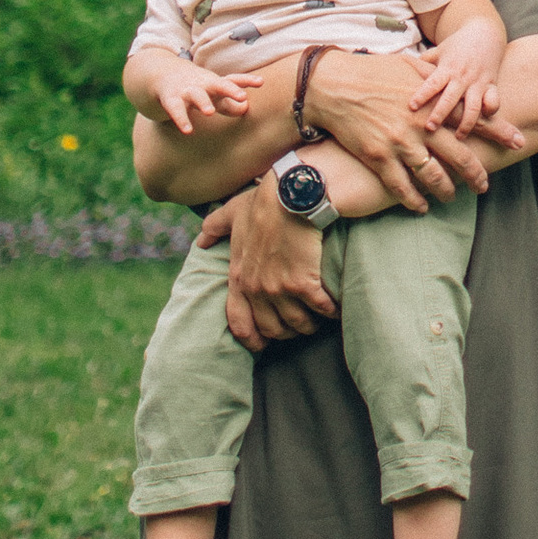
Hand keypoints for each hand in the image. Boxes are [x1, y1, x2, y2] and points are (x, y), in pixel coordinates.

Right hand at [150, 59, 249, 134]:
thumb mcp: (214, 94)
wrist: (164, 74)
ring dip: (203, 102)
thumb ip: (230, 103)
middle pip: (218, 84)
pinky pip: (176, 109)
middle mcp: (203, 85)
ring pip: (196, 95)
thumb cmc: (197, 88)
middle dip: (230, 89)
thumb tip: (246, 109)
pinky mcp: (171, 99)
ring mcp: (187, 91)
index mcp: (215, 83)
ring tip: (210, 112)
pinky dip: (181, 119)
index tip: (261, 82)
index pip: (233, 80)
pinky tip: (188, 130)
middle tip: (242, 96)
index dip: (247, 80)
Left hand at [219, 184, 343, 348]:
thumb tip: (202, 240)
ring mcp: (279, 288)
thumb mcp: (233, 212)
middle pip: (271, 329)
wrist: (291, 194)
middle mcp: (256, 288)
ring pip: (297, 324)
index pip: (238, 321)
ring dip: (310, 324)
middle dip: (286, 333)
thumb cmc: (264, 201)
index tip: (263, 344)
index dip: (251, 338)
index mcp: (238, 276)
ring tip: (318, 318)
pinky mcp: (303, 283)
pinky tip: (335, 308)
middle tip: (298, 326)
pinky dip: (329, 311)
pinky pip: (319, 310)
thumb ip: (215, 227)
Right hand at [292, 48, 514, 212]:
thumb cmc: (371, 72)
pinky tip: (421, 207)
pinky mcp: (379, 157)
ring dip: (446, 190)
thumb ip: (434, 80)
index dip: (499, 132)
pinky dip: (413, 200)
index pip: (474, 120)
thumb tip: (452, 81)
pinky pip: (401, 187)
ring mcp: (400, 143)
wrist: (332, 85)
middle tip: (484, 186)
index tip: (519, 142)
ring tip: (452, 197)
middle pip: (460, 156)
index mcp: (432, 102)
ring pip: (433, 176)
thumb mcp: (409, 68)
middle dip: (476, 174)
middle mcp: (421, 125)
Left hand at [407, 48, 498, 133]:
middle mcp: (462, 77)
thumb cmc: (457, 44)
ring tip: (458, 137)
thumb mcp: (439, 51)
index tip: (411, 107)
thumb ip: (422, 63)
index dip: (422, 95)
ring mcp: (478, 82)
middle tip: (429, 128)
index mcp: (447, 68)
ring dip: (465, 123)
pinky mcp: (492, 85)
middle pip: (450, 98)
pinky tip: (485, 120)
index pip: (432, 83)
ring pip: (473, 106)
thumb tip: (399, 70)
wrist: (485, 32)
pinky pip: (494, 101)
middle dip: (440, 114)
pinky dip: (491, 110)